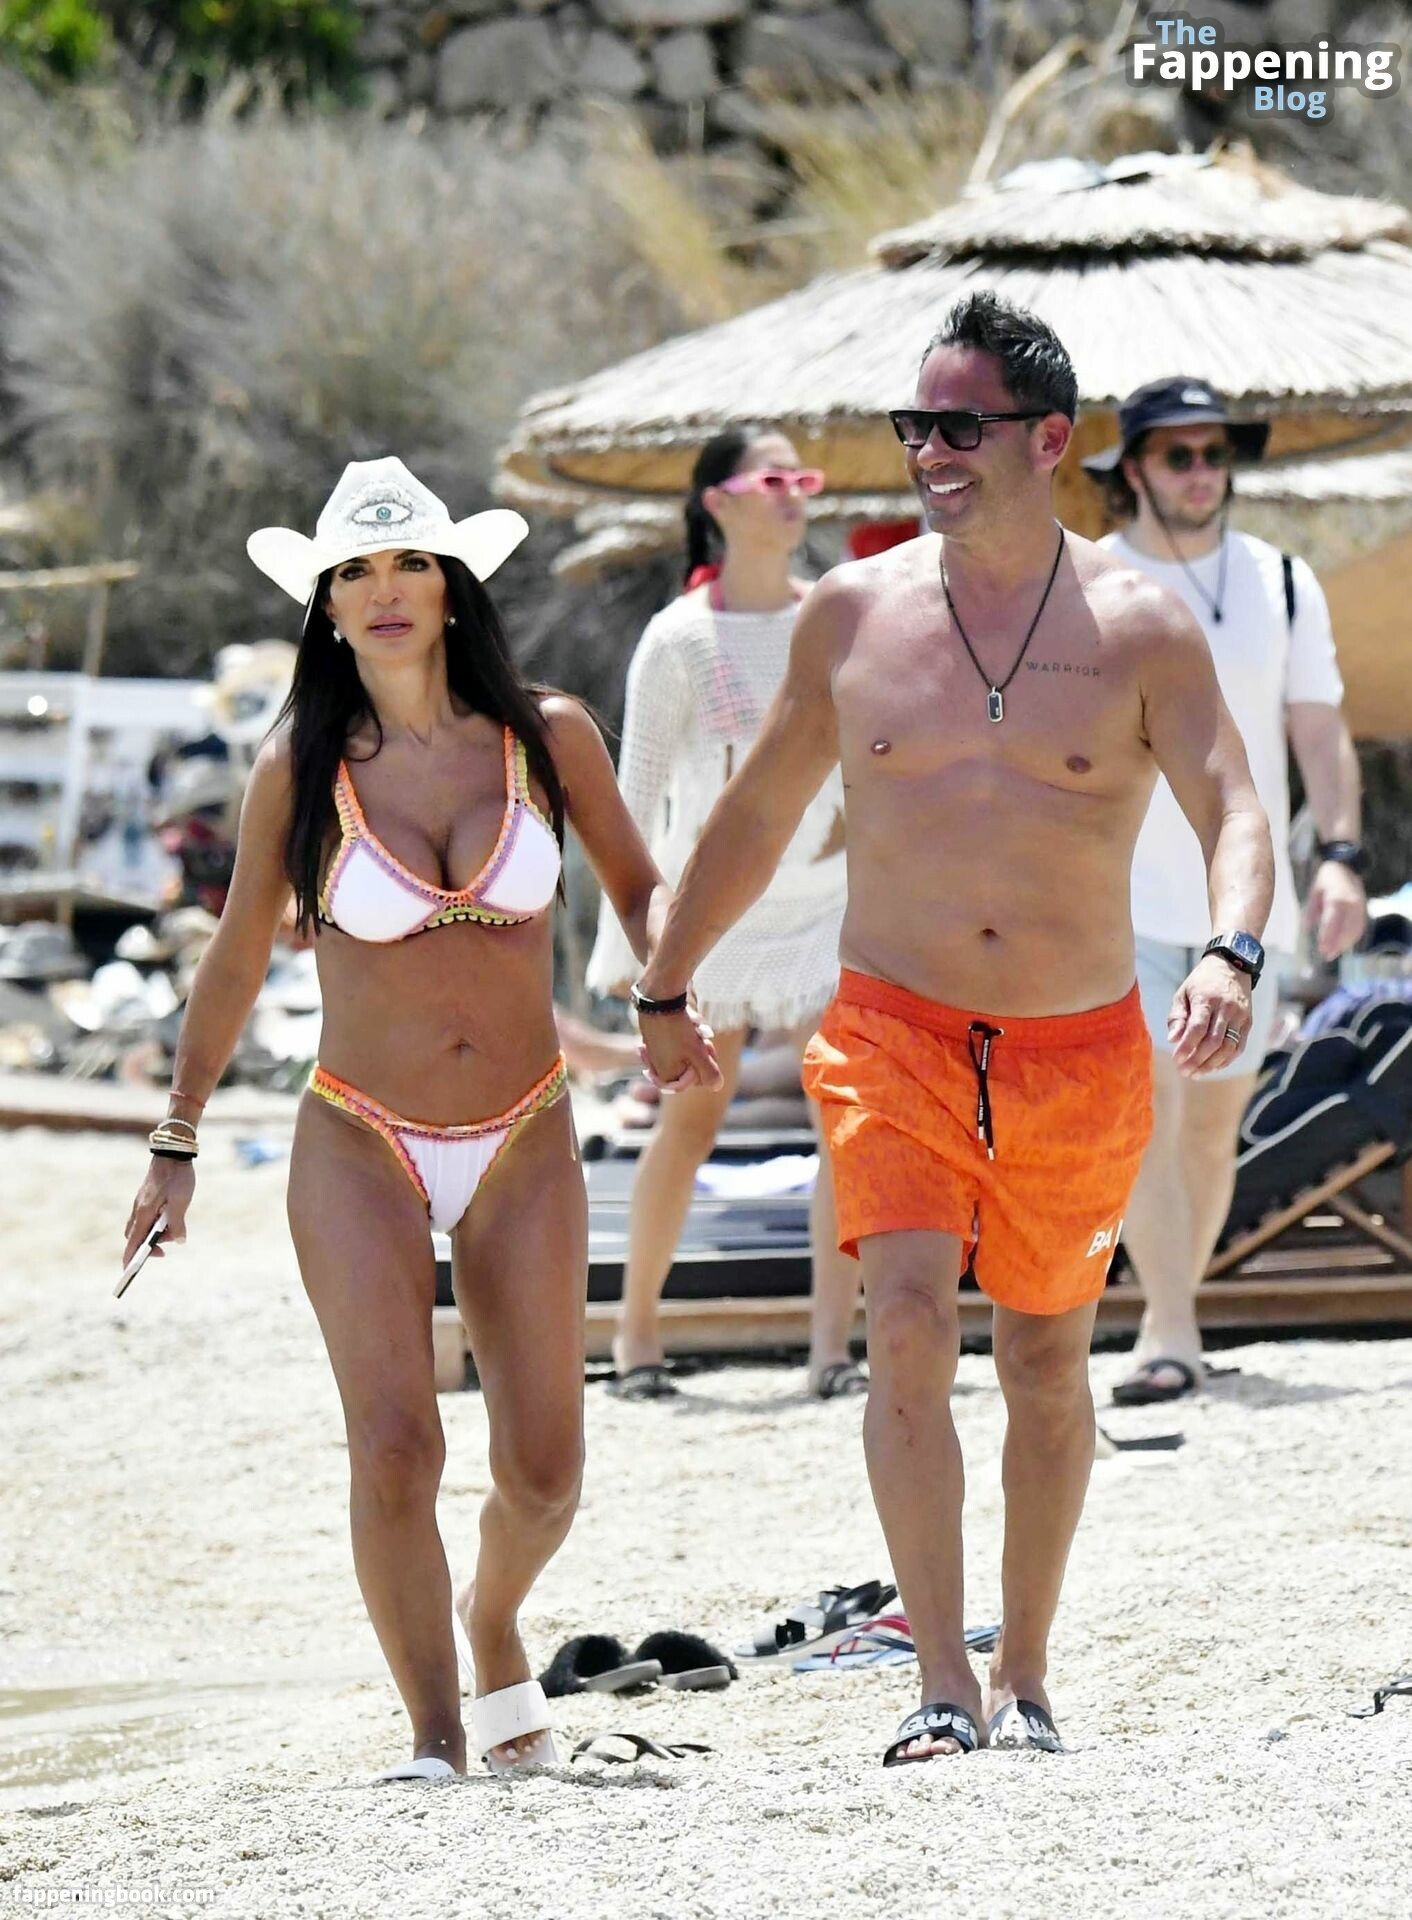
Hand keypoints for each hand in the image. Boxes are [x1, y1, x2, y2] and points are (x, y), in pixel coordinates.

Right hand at [122, 1157, 194, 1268]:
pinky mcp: (147, 1198)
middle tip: (167, 1246)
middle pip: (136, 1237)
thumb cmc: (176, 1177)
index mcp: (144, 1213)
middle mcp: (138, 1210)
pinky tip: (172, 1217)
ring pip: (143, 1227)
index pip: (133, 1242)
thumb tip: (178, 1241)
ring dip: (156, 1233)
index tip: (129, 1272)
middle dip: (149, 1246)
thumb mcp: (181, 1202)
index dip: (130, 1259)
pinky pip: (148, 1217)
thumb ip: (178, 1224)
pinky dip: (157, 1223)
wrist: (172, 1153)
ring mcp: (141, 1204)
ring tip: (175, 1229)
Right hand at [638, 1005, 722, 1092]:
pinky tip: (687, 1024)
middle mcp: (657, 1068)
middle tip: (705, 1039)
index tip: (707, 1049)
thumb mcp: (698, 1053)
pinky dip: (685, 1034)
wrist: (658, 1000)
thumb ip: (709, 1072)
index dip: (706, 1066)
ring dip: (695, 1042)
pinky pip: (676, 1042)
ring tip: (695, 1029)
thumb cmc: (677, 1030)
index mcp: (666, 1076)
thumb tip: (717, 1087)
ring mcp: (654, 1054)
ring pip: (685, 1053)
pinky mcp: (654, 1040)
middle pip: (690, 1067)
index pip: (696, 1080)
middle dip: (701, 1053)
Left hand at [1167, 956, 1254, 1077]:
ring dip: (1211, 1064)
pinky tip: (1213, 1066)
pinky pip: (1239, 1047)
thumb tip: (1173, 1040)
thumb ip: (1177, 1016)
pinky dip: (1226, 1060)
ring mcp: (1240, 1016)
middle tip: (1183, 1071)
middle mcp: (1226, 1008)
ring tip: (1196, 1073)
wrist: (1232, 966)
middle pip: (1213, 1041)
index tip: (1176, 1059)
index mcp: (1207, 999)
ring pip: (1228, 1047)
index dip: (1187, 1046)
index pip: (1197, 1028)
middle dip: (1197, 1060)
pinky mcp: (1248, 1022)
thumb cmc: (1202, 982)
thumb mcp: (1183, 992)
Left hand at [1305, 860, 1366, 961]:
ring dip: (1345, 944)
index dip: (1328, 936)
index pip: (1333, 920)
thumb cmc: (1326, 881)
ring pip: (1355, 930)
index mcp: (1337, 897)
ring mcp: (1360, 907)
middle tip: (1326, 955)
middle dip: (1337, 944)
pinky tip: (1342, 946)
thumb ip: (1311, 909)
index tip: (1322, 949)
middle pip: (1346, 928)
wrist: (1347, 868)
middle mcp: (1351, 903)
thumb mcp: (1314, 891)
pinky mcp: (1363, 910)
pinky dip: (1352, 939)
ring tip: (1332, 954)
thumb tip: (1306, 927)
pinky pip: (1360, 927)